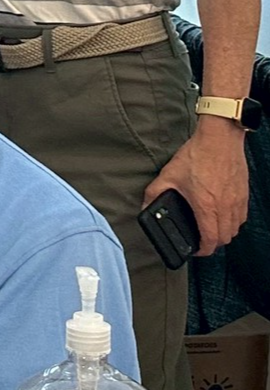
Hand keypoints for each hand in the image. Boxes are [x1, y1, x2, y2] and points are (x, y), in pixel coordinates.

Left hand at [145, 118, 248, 254]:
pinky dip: (233, 221)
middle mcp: (226, 207)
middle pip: (225, 238)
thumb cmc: (197, 155)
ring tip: (210, 228)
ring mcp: (238, 201)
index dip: (203, 251)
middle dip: (213, 243)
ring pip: (235, 228)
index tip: (194, 250)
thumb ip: (154, 194)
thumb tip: (146, 208)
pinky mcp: (244, 194)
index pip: (211, 240)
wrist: (220, 138)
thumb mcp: (168, 175)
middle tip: (200, 239)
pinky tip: (221, 214)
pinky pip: (242, 216)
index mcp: (206, 206)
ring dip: (224, 233)